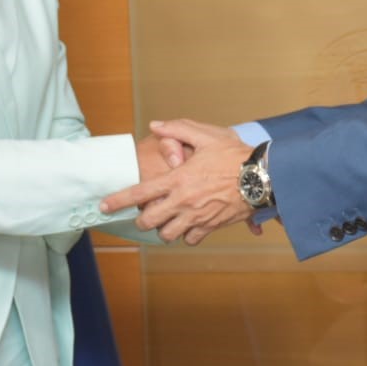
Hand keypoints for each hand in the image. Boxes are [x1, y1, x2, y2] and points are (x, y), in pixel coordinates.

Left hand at [102, 119, 252, 244]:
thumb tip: (154, 125)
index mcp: (177, 179)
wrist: (262, 177)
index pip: (139, 194)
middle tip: (143, 214)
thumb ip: (178, 129)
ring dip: (163, 229)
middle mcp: (183, 201)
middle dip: (141, 219)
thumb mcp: (206, 135)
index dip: (117, 201)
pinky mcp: (210, 226)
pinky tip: (189, 225)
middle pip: (149, 221)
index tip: (103, 207)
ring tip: (167, 220)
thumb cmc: (235, 155)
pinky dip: (187, 235)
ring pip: (167, 235)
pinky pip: (190, 239)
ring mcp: (197, 217)